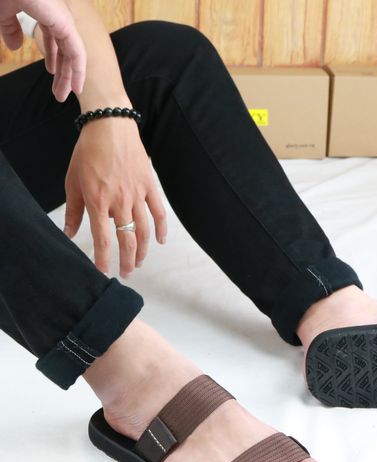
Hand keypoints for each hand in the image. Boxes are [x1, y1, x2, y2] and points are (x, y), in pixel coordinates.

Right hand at [0, 0, 85, 100]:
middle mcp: (57, 15)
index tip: (51, 73)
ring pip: (72, 54)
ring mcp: (63, 19)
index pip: (53, 38)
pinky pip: (77, 53)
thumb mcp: (2, 11)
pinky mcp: (65, 24)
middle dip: (62, 72)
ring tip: (66, 95)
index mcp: (44, 10)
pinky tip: (76, 87)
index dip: (53, 57)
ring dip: (70, 77)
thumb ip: (9, 28)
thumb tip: (14, 47)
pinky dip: (78, 70)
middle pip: (64, 50)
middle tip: (59, 92)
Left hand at [64, 117, 166, 276]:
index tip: (103, 273)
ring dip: (142, 249)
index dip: (104, 259)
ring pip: (144, 230)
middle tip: (126, 272)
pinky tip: (160, 241)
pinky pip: (158, 212)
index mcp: (98, 201)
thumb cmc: (88, 153)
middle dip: (127, 260)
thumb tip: (68, 233)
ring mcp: (137, 195)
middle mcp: (120, 202)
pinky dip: (161, 228)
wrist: (110, 127)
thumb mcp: (73, 181)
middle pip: (127, 239)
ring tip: (138, 262)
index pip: (103, 239)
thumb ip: (73, 210)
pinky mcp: (149, 187)